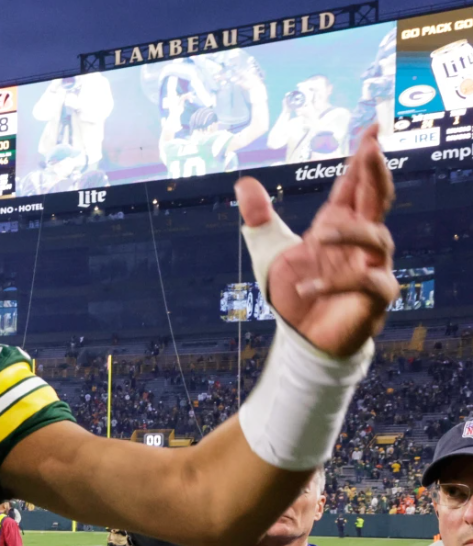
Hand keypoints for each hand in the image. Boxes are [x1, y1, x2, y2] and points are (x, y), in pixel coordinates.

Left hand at [235, 125, 397, 356]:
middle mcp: (359, 243)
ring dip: (350, 233)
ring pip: (379, 239)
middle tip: (372, 149)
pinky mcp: (373, 300)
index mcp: (338, 224)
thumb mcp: (269, 251)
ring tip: (317, 237)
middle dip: (376, 174)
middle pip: (378, 200)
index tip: (371, 130)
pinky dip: (336, 282)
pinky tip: (306, 286)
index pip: (356, 185)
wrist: (301, 338)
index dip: (364, 157)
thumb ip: (258, 219)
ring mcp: (371, 269)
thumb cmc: (295, 291)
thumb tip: (243, 183)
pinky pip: (369, 283)